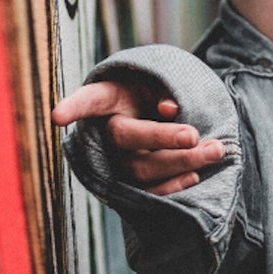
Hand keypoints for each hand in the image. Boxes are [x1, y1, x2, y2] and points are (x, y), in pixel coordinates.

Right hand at [51, 78, 226, 195]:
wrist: (156, 115)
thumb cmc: (154, 92)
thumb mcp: (157, 81)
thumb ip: (162, 90)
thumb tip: (169, 108)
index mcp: (107, 98)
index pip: (89, 100)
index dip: (73, 107)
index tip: (56, 117)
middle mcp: (106, 131)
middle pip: (128, 137)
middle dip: (165, 138)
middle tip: (196, 136)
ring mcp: (117, 161)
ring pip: (142, 168)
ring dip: (181, 162)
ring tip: (216, 151)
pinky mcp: (132, 183)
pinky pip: (147, 192)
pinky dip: (172, 187)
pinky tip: (194, 177)